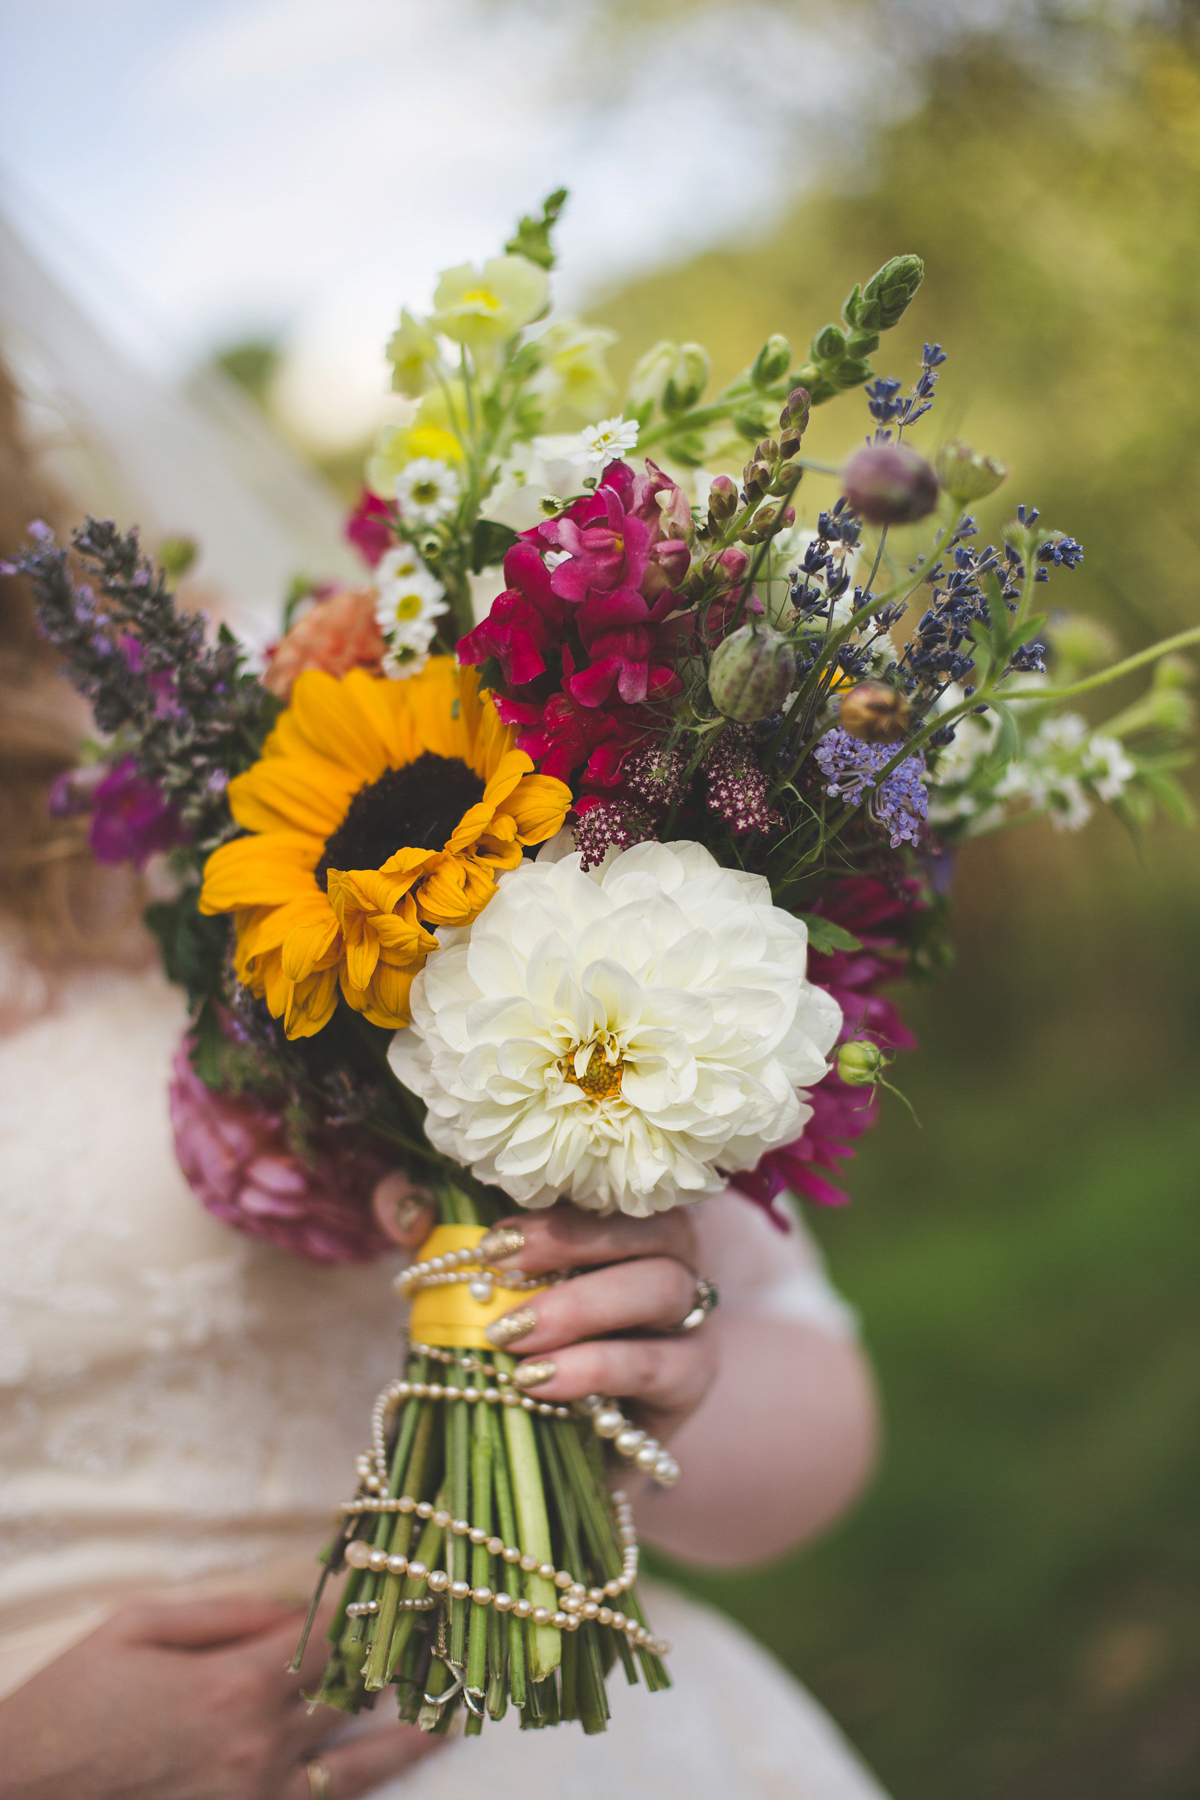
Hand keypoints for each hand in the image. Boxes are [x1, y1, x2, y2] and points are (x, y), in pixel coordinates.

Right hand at [0, 1593, 440, 1799]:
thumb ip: (223, 1611)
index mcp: (232, 1685)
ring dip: (413, 1735)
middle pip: (355, 1695)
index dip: (372, 1599)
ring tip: (460, 1712)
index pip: (328, 1632)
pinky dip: (361, 1789)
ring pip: (359, 1766)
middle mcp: (258, 1748)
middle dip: (404, 1655)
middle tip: (456, 1626)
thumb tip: (290, 1602)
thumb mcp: (135, 1628)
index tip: (410, 1571)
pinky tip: (392, 1772)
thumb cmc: (67, 1708)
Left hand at [376, 1193, 717, 1445]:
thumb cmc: (518, 1345)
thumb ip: (436, 1233)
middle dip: (574, 1240)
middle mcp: (670, 1258)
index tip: (491, 1235)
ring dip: (583, 1306)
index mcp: (624, 1218)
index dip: (557, 1201)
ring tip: (511, 1336)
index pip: (612, 1184)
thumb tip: (407, 1205)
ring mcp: (689, 1319)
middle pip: (655, 1224)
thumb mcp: (470, 1284)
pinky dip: (600, 1367)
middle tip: (500, 1270)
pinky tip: (542, 1382)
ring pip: (665, 1288)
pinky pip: (663, 1364)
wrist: (546, 1442)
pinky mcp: (690, 1381)